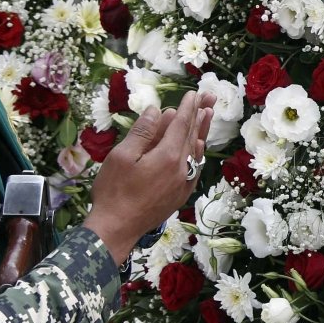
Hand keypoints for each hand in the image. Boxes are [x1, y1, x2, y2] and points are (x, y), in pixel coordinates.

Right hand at [84, 96, 212, 264]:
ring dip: (201, 131)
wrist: (117, 229)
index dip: (188, 108)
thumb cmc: (114, 191)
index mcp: (168, 156)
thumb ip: (143, 132)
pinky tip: (196, 148)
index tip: (194, 93)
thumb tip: (158, 110)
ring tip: (208, 115)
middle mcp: (182, 169)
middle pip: (193, 135)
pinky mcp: (180, 195)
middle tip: (210, 97)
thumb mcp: (122, 156)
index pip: (182, 125)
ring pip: (196, 152)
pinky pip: (194, 168)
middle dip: (200, 114)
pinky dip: (196, 153)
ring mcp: (183, 184)